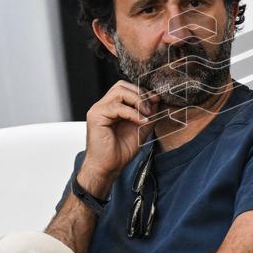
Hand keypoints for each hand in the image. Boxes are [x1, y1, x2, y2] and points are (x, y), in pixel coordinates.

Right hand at [78, 80, 157, 197]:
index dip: (143, 92)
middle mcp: (103, 105)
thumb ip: (148, 115)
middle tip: (151, 107)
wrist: (108, 167)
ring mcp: (98, 109)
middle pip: (122, 85)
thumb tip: (157, 102)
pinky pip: (117, 107)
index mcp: (112, 107)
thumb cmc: (120, 151)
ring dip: (137, 101)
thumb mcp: (141, 129)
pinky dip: (133, 113)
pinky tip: (141, 121)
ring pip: (120, 92)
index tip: (156, 100)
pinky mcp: (96, 116)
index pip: (127, 88)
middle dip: (140, 93)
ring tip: (146, 114)